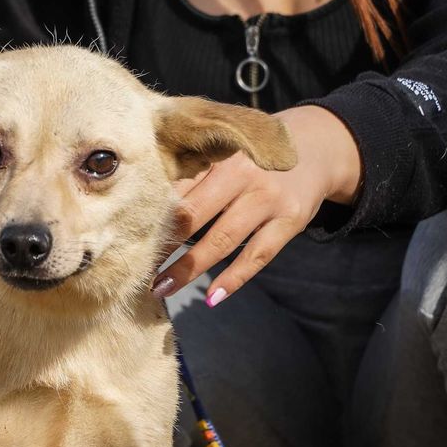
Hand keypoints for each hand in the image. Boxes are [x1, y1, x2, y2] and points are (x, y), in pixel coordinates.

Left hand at [151, 105, 362, 305]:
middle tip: (137, 268)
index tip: (129, 237)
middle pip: (195, 215)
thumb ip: (193, 174)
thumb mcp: (225, 153)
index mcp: (219, 155)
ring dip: (189, 268)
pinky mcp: (290, 220)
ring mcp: (268, 199)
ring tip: (162, 288)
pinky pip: (257, 256)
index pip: (178, 189)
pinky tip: (212, 298)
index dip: (152, 216)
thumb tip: (147, 208)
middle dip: (164, 245)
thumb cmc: (253, 157)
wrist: (318, 148)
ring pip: (223, 240)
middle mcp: (243, 175)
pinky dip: (234, 279)